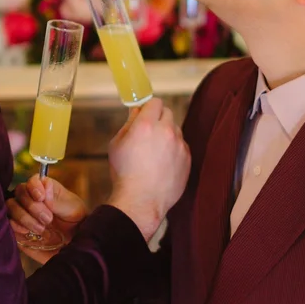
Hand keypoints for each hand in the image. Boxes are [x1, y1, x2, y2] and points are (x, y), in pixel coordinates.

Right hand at [7, 174, 87, 263]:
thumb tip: (45, 186)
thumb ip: (58, 200)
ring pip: (10, 206)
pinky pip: (8, 223)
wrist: (73, 246)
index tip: (41, 198)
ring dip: (24, 216)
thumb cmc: (76, 223)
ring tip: (42, 229)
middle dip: (32, 205)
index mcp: (47, 189)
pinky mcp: (17, 229)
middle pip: (19, 191)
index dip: (34, 186)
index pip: (33, 180)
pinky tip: (28, 232)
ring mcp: (23, 213)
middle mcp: (32, 198)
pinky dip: (16, 226)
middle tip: (48, 219)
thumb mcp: (74, 210)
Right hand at [107, 98, 190, 241]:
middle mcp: (166, 131)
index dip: (148, 107)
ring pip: (175, 130)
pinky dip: (174, 150)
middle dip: (158, 118)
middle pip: (168, 112)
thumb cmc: (124, 173)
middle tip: (149, 131)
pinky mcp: (187, 158)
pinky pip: (181, 146)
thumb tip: (137, 111)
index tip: (145, 113)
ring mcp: (179, 145)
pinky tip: (163, 164)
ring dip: (167, 135)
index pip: (155, 102)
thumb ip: (129, 124)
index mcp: (146, 125)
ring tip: (155, 153)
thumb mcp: (117, 144)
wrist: (141, 201)